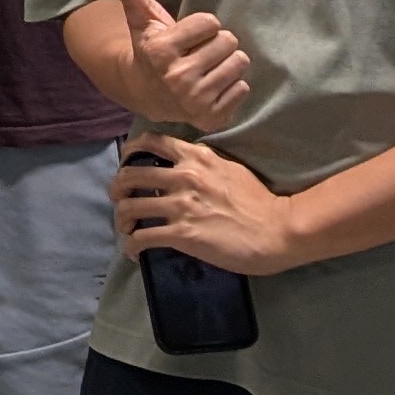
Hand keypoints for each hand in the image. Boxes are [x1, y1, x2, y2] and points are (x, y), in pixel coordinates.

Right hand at [92, 0, 252, 131]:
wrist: (147, 94)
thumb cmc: (150, 49)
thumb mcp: (141, 19)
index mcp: (161, 51)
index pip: (211, 22)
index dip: (202, 26)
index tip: (188, 36)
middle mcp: (178, 78)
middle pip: (228, 41)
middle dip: (216, 43)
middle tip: (199, 52)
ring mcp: (196, 101)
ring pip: (239, 64)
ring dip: (226, 63)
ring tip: (207, 68)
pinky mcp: (212, 118)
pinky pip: (243, 89)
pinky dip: (231, 87)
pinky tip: (212, 87)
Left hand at [114, 130, 306, 274]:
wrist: (277, 230)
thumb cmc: (259, 202)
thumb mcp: (229, 168)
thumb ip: (204, 164)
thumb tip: (186, 165)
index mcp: (196, 158)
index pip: (151, 142)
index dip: (129, 152)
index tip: (125, 163)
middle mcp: (183, 176)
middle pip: (130, 175)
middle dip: (117, 189)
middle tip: (119, 199)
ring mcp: (181, 205)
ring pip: (130, 206)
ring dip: (121, 219)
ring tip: (125, 228)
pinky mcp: (182, 234)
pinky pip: (142, 238)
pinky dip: (131, 245)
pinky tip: (134, 252)